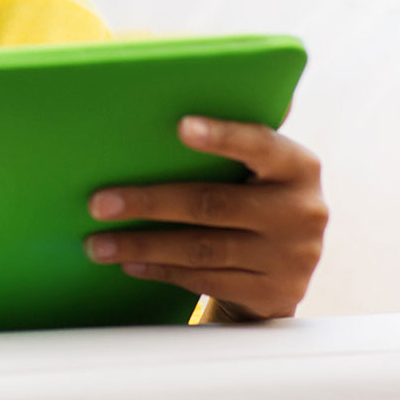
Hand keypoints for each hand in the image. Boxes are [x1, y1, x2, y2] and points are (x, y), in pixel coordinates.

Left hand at [83, 115, 327, 320]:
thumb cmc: (252, 199)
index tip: (180, 126)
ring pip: (201, 249)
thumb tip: (176, 105)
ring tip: (98, 244)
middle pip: (212, 203)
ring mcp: (291, 257)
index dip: (223, 136)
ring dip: (143, 245)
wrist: (284, 272)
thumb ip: (234, 141)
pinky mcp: (273, 294)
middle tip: (98, 203)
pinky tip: (129, 263)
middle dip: (149, 203)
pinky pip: (204, 279)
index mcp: (298, 166)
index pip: (260, 145)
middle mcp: (301, 211)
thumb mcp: (257, 170)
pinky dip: (161, 270)